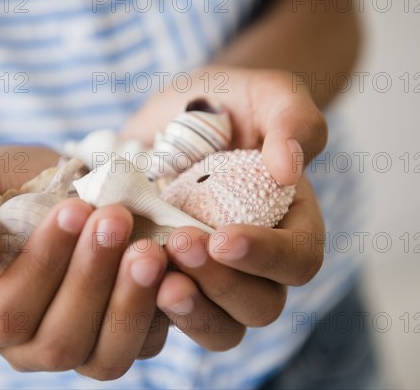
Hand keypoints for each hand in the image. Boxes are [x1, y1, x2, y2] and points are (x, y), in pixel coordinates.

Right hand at [0, 146, 168, 379]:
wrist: (55, 192)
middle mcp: (25, 346)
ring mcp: (77, 347)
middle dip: (92, 279)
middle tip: (116, 219)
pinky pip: (145, 344)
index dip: (43, 265)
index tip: (74, 209)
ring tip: (149, 249)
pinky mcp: (121, 338)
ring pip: (105, 357)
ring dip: (131, 302)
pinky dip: (164, 310)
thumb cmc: (9, 190)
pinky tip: (173, 268)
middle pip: (59, 342)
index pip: (6, 314)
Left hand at [121, 66, 325, 349]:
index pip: (299, 259)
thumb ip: (293, 119)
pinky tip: (120, 274)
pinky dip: (149, 308)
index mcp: (291, 224)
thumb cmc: (230, 102)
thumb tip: (289, 169)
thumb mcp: (266, 93)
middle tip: (178, 244)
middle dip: (221, 285)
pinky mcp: (172, 280)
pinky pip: (169, 318)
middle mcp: (257, 262)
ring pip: (219, 328)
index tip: (222, 237)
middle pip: (260, 306)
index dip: (266, 257)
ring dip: (189, 312)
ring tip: (151, 277)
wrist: (176, 115)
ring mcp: (213, 277)